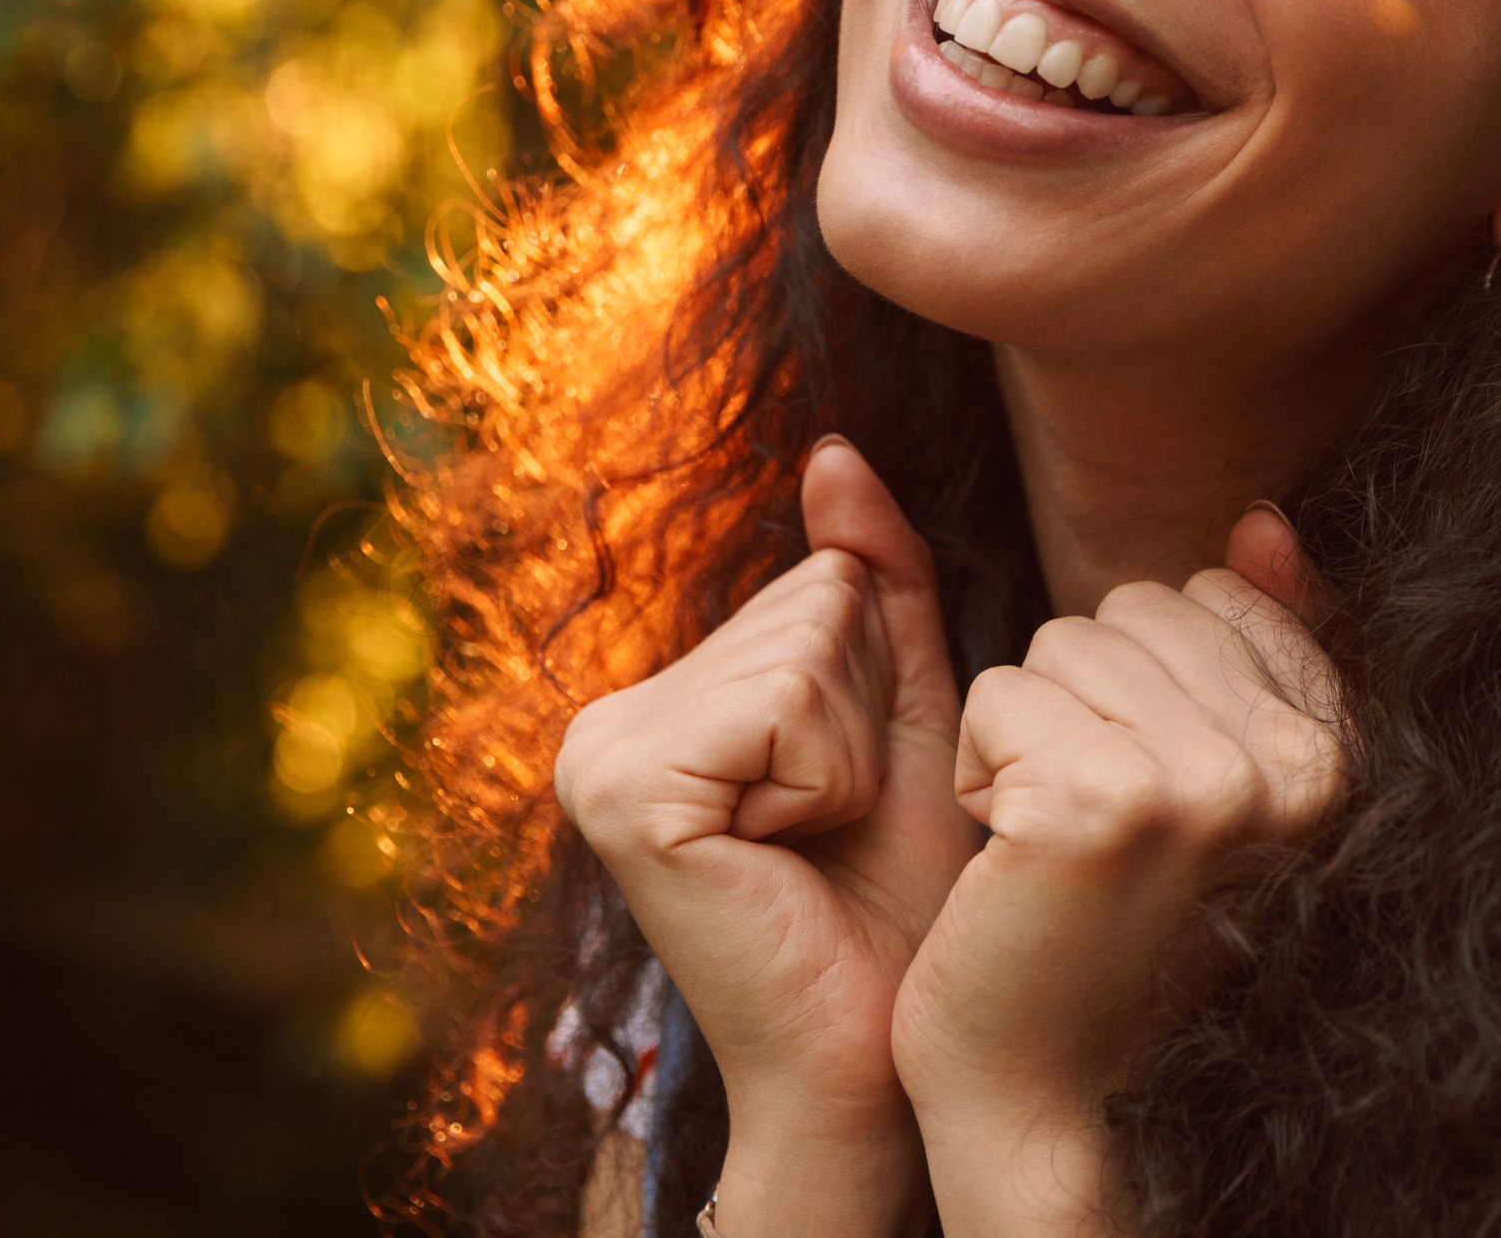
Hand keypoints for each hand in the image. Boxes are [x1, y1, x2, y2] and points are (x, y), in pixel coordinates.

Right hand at [552, 439, 982, 1229]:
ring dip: (852, 750)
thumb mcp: (900, 714)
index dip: (878, 685)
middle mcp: (606, 719)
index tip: (846, 794)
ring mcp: (600, 755)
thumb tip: (835, 450)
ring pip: (807, 644)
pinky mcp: (626, 792)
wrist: (879, 1050)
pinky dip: (825, 775)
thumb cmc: (897, 893)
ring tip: (812, 840)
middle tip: (834, 825)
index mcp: (662, 700)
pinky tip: (785, 850)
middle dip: (866, 713)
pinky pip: (785, 700)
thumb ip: (874, 581)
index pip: (821, 582)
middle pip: (814, 600)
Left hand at [893, 505, 1342, 1233]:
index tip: (1156, 801)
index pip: (1214, 596)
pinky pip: (1002, 692)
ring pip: (1062, 644)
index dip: (1146, 685)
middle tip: (1096, 830)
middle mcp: (1292, 769)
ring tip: (1058, 846)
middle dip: (1083, 700)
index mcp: (1334, 757)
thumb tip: (1262, 523)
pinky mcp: (1102, 803)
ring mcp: (1204, 785)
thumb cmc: (1114, 930)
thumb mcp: (1206, 782)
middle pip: (1131, 611)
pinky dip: (981, 768)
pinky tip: (1014, 861)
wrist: (1049, 1096)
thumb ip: (1251, 647)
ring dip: (1029, 735)